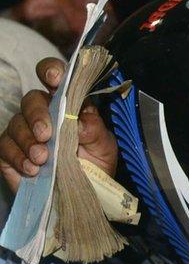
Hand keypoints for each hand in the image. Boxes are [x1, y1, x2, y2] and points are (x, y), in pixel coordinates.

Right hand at [0, 57, 117, 192]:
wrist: (84, 192)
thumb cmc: (96, 162)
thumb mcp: (104, 145)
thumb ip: (94, 129)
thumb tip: (78, 120)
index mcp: (68, 103)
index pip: (55, 77)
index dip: (52, 71)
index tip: (54, 79)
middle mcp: (43, 113)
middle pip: (31, 100)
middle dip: (37, 115)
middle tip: (46, 134)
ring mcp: (24, 132)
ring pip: (16, 124)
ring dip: (28, 141)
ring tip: (43, 159)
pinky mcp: (10, 152)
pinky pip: (5, 148)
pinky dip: (18, 157)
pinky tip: (32, 169)